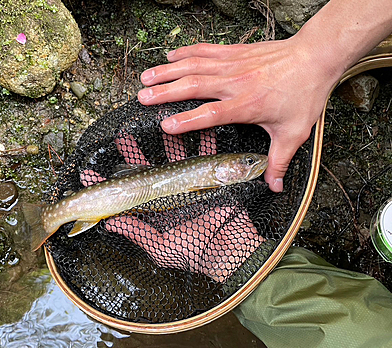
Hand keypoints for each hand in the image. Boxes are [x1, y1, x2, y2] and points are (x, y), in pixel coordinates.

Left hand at [80, 131, 264, 282]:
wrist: (230, 252)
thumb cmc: (194, 253)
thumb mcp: (160, 246)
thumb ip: (136, 232)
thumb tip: (109, 222)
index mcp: (154, 211)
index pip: (126, 194)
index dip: (107, 184)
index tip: (88, 174)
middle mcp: (168, 195)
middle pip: (147, 170)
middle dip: (132, 153)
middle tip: (120, 137)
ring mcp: (187, 186)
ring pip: (174, 157)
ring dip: (167, 140)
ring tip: (157, 123)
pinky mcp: (207, 180)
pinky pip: (206, 156)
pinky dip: (205, 140)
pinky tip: (198, 126)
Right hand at [137, 38, 339, 192]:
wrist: (316, 56)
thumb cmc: (304, 92)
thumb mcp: (293, 133)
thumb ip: (279, 161)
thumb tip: (274, 186)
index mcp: (246, 104)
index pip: (210, 114)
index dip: (187, 120)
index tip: (165, 125)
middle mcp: (235, 83)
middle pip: (194, 86)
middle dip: (165, 91)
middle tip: (142, 97)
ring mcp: (233, 64)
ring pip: (194, 66)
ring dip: (168, 71)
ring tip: (146, 77)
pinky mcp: (235, 52)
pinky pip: (206, 50)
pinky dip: (186, 52)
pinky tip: (171, 55)